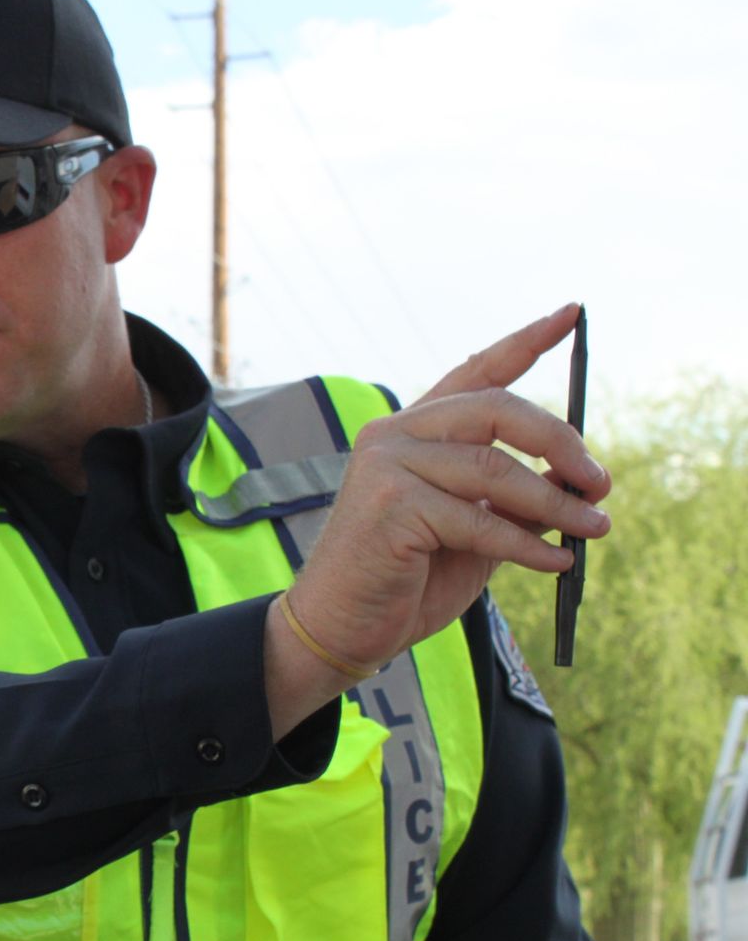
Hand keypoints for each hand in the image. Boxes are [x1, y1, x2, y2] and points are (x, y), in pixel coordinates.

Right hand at [266, 305, 609, 732]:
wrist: (341, 627)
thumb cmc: (404, 580)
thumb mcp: (473, 532)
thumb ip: (513, 500)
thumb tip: (576, 483)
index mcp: (412, 431)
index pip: (476, 372)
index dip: (527, 341)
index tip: (573, 313)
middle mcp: (395, 435)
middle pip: (498, 411)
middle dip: (561, 444)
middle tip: (600, 483)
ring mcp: (387, 466)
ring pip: (495, 471)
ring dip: (556, 504)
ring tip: (594, 530)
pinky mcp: (391, 506)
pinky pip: (481, 520)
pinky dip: (527, 544)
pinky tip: (556, 562)